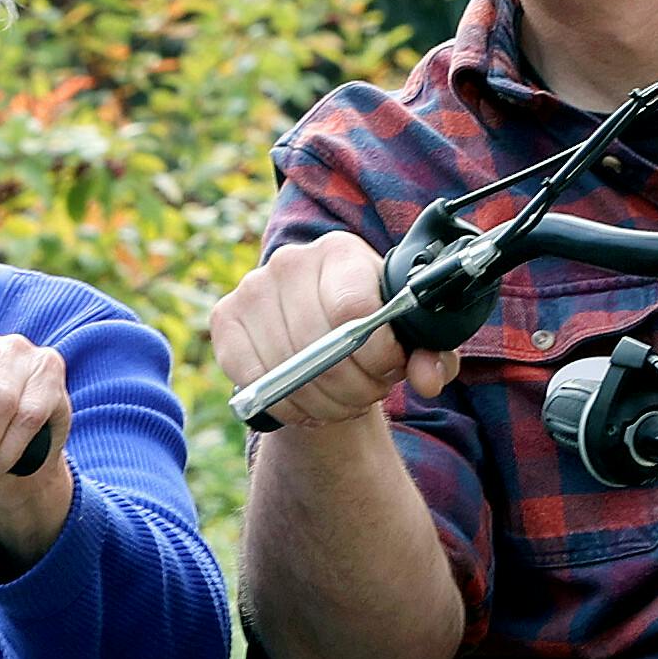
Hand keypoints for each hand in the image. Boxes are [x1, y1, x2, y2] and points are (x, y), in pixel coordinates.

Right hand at [206, 232, 460, 433]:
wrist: (320, 331)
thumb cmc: (373, 330)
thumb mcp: (411, 340)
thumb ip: (431, 355)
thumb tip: (428, 378)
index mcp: (342, 252)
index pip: (354, 308)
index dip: (376, 353)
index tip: (389, 370)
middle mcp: (292, 261)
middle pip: (321, 344)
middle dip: (353, 386)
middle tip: (368, 396)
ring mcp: (253, 288)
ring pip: (289, 369)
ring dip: (322, 401)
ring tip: (342, 402)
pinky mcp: (226, 319)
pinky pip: (253, 377)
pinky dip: (285, 405)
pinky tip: (306, 406)